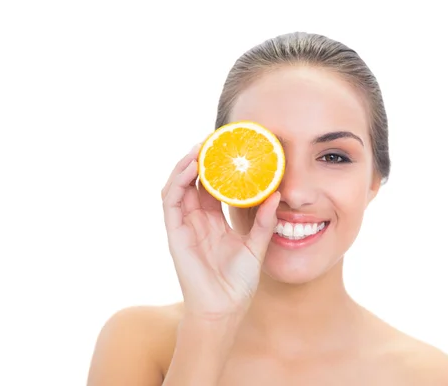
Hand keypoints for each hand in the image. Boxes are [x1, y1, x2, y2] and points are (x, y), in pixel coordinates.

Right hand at [161, 143, 279, 320]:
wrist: (225, 308)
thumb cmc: (238, 282)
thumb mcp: (256, 246)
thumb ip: (264, 221)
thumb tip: (277, 194)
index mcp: (214, 220)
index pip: (211, 186)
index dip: (216, 166)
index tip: (228, 148)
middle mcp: (197, 219)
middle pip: (193, 181)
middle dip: (200, 159)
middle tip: (214, 140)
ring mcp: (184, 225)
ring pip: (178, 186)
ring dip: (186, 165)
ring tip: (200, 148)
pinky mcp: (175, 233)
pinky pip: (171, 202)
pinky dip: (178, 182)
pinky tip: (190, 167)